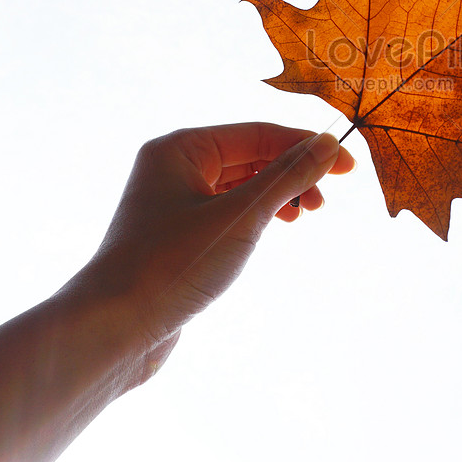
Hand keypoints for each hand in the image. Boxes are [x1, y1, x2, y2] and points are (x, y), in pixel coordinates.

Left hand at [70, 123, 354, 357]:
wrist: (113, 328)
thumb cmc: (172, 264)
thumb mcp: (241, 217)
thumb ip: (287, 177)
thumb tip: (328, 145)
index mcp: (180, 148)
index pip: (257, 133)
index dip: (306, 146)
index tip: (348, 166)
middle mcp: (171, 167)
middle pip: (248, 156)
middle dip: (290, 173)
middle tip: (322, 201)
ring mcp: (171, 203)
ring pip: (238, 186)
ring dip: (275, 195)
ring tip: (301, 215)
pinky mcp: (174, 237)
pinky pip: (225, 212)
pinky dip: (254, 217)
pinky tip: (271, 230)